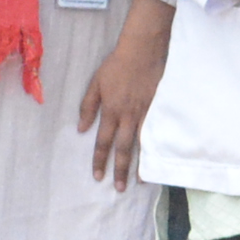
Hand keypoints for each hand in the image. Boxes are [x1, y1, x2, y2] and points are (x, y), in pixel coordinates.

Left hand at [76, 19, 168, 189]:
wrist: (142, 50)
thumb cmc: (116, 65)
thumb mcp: (95, 83)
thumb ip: (88, 106)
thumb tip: (81, 129)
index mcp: (110, 110)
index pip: (103, 141)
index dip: (100, 160)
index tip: (98, 176)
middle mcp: (127, 116)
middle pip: (123, 148)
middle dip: (120, 170)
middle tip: (119, 188)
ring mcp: (145, 114)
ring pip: (141, 144)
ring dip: (140, 164)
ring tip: (140, 181)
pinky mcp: (158, 109)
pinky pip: (155, 132)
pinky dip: (155, 147)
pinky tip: (157, 158)